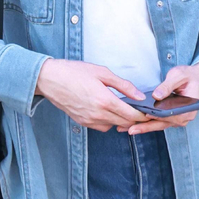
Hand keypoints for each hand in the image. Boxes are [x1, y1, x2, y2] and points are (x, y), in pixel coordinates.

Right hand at [35, 58, 158, 131]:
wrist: (50, 79)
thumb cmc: (74, 72)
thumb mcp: (102, 72)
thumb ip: (123, 85)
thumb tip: (139, 95)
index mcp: (104, 100)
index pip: (131, 115)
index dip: (143, 116)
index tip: (149, 113)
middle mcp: (97, 114)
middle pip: (124, 123)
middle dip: (134, 119)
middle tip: (140, 111)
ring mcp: (89, 120)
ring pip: (113, 126)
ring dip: (121, 120)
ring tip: (122, 107)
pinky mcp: (82, 122)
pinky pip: (101, 126)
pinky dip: (108, 121)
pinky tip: (106, 110)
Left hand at [117, 61, 198, 134]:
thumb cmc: (190, 76)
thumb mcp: (178, 75)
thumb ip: (167, 85)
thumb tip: (156, 96)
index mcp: (188, 108)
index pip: (170, 115)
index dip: (156, 117)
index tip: (144, 117)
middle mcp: (184, 117)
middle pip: (163, 123)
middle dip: (146, 126)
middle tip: (130, 129)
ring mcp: (178, 119)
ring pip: (159, 125)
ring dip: (144, 127)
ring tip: (128, 128)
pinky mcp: (172, 118)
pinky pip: (159, 122)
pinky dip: (148, 123)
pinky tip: (135, 124)